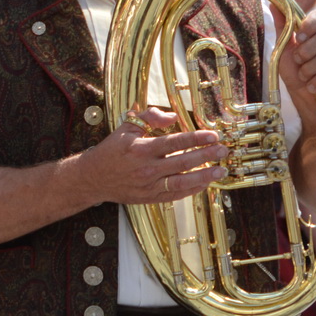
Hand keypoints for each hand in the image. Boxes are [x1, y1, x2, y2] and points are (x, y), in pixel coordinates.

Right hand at [80, 107, 227, 205]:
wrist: (93, 178)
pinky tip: (204, 183)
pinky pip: (175, 195)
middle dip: (206, 156)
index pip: (175, 142)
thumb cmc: (111, 151)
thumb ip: (148, 117)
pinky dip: (192, 190)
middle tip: (223, 151)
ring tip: (221, 170)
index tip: (213, 136)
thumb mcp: (125, 128)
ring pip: (182, 182)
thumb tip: (172, 116)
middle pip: (183, 161)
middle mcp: (146, 168)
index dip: (196, 138)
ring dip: (205, 176)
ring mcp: (149, 185)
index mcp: (141, 148)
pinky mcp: (150, 198)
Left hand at [284, 10, 315, 107]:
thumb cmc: (295, 71)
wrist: (306, 98)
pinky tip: (313, 86)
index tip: (299, 38)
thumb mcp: (284, 48)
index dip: (309, 25)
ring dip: (309, 70)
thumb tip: (272, 4)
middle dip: (305, 53)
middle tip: (299, 63)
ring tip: (306, 77)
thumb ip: (282, 27)